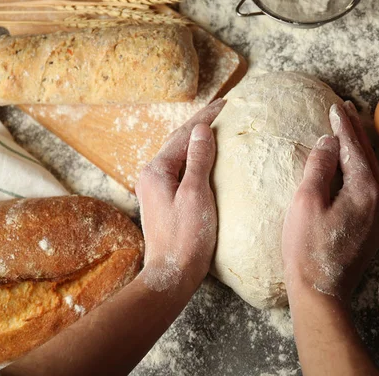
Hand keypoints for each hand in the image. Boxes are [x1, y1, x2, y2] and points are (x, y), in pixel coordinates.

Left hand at [135, 99, 224, 292]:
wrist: (171, 274)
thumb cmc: (186, 237)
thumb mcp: (196, 194)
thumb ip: (198, 160)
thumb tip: (201, 130)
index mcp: (157, 170)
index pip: (184, 134)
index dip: (206, 118)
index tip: (227, 103)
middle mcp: (152, 175)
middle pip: (178, 141)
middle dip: (200, 124)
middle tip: (223, 108)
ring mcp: (156, 188)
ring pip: (179, 154)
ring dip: (197, 139)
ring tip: (217, 126)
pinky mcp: (165, 200)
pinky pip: (181, 169)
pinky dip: (195, 157)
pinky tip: (207, 157)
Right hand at [282, 101, 378, 300]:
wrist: (320, 291)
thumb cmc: (308, 249)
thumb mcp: (307, 201)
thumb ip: (320, 166)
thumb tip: (328, 141)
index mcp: (366, 191)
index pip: (354, 148)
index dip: (343, 126)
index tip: (335, 106)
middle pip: (368, 157)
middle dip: (356, 132)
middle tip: (346, 109)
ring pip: (371, 172)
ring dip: (359, 150)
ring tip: (350, 131)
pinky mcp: (376, 226)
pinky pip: (370, 188)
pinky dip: (360, 170)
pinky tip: (352, 165)